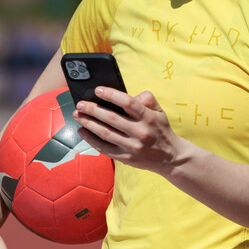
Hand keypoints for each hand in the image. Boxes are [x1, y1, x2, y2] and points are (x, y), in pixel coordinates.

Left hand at [72, 87, 186, 175]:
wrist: (170, 158)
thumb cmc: (161, 130)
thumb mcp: (159, 112)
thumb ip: (146, 99)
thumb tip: (126, 95)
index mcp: (148, 117)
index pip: (128, 103)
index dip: (111, 95)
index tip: (97, 90)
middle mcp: (140, 132)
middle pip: (111, 118)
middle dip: (92, 110)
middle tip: (80, 104)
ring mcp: (132, 147)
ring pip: (105, 133)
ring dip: (88, 123)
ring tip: (78, 115)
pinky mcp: (126, 158)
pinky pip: (104, 148)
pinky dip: (91, 139)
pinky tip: (82, 131)